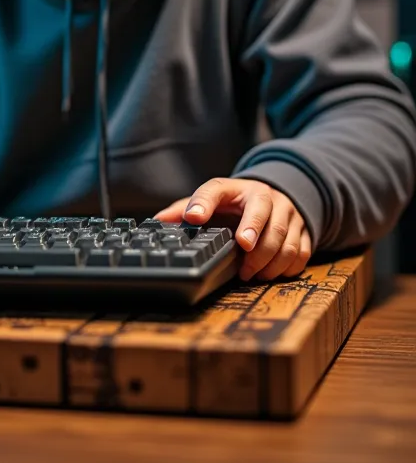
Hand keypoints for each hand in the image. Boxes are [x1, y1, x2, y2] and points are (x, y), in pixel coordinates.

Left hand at [154, 178, 311, 281]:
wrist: (277, 196)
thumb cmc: (238, 203)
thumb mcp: (214, 200)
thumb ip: (186, 208)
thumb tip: (158, 221)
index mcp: (237, 189)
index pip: (217, 190)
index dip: (204, 203)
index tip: (194, 218)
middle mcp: (267, 197)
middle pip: (267, 218)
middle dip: (255, 242)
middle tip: (242, 264)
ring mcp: (290, 214)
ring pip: (286, 240)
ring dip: (269, 262)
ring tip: (252, 274)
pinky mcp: (304, 231)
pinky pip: (301, 252)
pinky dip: (286, 267)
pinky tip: (272, 273)